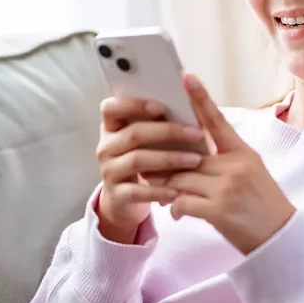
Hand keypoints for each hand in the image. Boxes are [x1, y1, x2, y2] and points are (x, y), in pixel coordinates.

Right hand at [95, 96, 206, 243]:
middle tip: (196, 133)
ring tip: (195, 160)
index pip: (111, 108)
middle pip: (134, 134)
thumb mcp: (145, 140)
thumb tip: (191, 104)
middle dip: (167, 132)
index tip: (161, 107)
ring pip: (137, 160)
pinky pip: (138, 191)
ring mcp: (109, 171)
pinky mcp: (116, 194)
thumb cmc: (143, 158)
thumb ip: (158, 123)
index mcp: (111, 127)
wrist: (125, 198)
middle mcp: (106, 147)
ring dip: (169, 159)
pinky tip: (178, 190)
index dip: (134, 105)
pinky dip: (159, 191)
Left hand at [165, 74, 296, 254]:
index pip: (218, 120)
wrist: (281, 238)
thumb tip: (190, 151)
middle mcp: (236, 166)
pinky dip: (174, 208)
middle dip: (166, 162)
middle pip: (188, 155)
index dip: (201, 98)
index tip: (186, 78)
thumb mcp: (250, 172)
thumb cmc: (262, 204)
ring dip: (166, 187)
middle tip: (147, 162)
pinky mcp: (219, 211)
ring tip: (160, 192)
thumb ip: (224, 159)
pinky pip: (183, 202)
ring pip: (180, 178)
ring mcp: (228, 188)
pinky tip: (175, 214)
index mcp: (243, 153)